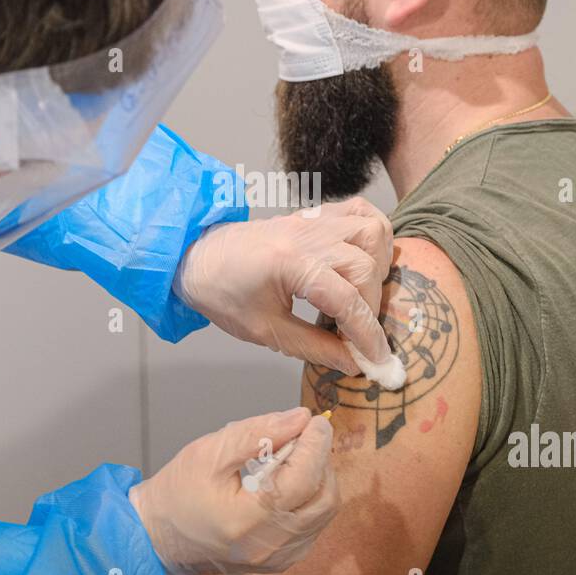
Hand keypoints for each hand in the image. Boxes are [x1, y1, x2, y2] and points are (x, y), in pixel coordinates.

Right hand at [128, 408, 338, 574]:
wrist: (158, 537)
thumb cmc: (178, 494)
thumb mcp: (209, 453)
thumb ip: (257, 433)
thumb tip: (298, 418)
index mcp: (247, 519)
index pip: (303, 478)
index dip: (315, 444)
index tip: (314, 421)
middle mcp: (268, 546)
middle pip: (323, 497)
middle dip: (320, 460)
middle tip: (303, 436)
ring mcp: (277, 558)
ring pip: (323, 513)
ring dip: (318, 478)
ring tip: (293, 457)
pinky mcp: (280, 561)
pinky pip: (313, 526)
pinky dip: (310, 499)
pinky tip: (288, 482)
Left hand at [175, 197, 393, 374]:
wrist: (197, 258)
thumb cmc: (223, 294)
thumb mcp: (266, 331)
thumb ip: (314, 347)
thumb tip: (353, 363)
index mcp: (291, 263)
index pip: (347, 300)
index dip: (367, 334)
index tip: (377, 360)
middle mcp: (308, 235)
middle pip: (366, 267)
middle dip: (371, 307)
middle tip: (358, 334)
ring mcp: (313, 220)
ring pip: (372, 232)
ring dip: (378, 267)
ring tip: (362, 295)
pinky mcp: (315, 215)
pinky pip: (360, 211)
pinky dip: (373, 234)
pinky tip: (364, 259)